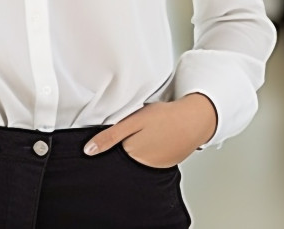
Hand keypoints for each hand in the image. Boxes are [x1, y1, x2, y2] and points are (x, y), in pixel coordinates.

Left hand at [82, 93, 216, 167]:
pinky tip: (158, 138)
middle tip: (139, 128)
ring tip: (150, 131)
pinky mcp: (166, 164)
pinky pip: (153, 159)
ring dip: (140, 147)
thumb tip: (88, 151)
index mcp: (130, 153)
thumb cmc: (165, 117)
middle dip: (126, 143)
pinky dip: (152, 150)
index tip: (122, 130)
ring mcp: (155, 167)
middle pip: (124, 155)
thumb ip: (110, 136)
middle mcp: (141, 165)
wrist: (195, 120)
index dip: (112, 139)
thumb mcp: (133, 121)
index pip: (112, 150)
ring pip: (138, 158)